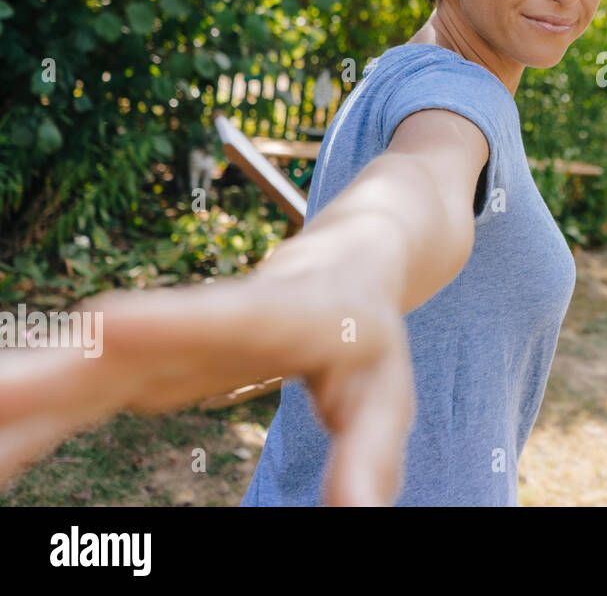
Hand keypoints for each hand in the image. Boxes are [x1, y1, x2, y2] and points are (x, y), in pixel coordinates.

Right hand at [0, 236, 416, 506]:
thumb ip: (370, 454)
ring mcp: (158, 343)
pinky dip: (21, 425)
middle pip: (113, 351)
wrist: (341, 268)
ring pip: (70, 372)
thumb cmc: (366, 338)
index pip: (221, 317)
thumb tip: (359, 519)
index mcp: (277, 316)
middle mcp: (201, 323)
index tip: (99, 326)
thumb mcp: (387, 393)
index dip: (165, 320)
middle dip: (40, 378)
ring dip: (12, 398)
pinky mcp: (134, 366)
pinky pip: (65, 399)